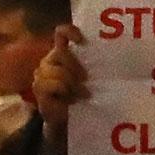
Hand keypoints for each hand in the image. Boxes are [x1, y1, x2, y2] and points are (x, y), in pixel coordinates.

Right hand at [32, 24, 88, 154]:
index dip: (70, 32)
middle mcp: (49, 60)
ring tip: (81, 95)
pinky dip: (64, 92)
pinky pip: (53, 85)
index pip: (61, 33)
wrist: (68, 122)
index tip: (82, 40)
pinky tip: (69, 101)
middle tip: (86, 80)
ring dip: (72, 84)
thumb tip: (114, 54)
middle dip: (76, 67)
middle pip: (60, 53)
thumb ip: (94, 64)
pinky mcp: (39, 90)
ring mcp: (42, 74)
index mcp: (62, 53)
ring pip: (58, 71)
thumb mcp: (91, 78)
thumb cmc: (81, 96)